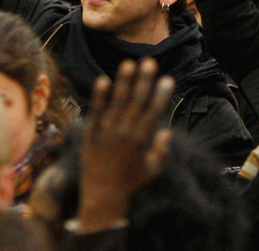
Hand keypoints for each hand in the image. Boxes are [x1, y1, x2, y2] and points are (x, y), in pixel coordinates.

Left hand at [77, 59, 174, 231]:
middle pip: (136, 102)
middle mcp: (124, 134)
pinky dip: (100, 96)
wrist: (101, 197)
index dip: (161, 95)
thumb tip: (166, 131)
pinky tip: (103, 79)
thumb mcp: (152, 171)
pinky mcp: (90, 135)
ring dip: (123, 82)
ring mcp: (106, 133)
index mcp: (141, 142)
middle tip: (150, 62)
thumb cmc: (130, 184)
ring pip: (116, 103)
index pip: (153, 113)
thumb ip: (161, 151)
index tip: (168, 78)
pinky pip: (95, 112)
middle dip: (144, 81)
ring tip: (128, 63)